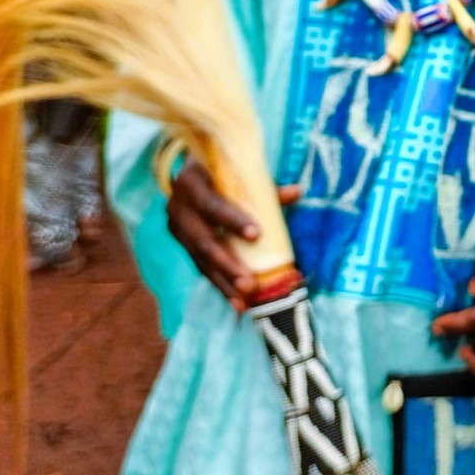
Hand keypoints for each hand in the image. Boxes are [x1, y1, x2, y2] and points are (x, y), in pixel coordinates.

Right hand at [165, 160, 300, 312]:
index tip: (256, 234)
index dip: (232, 220)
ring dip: (224, 282)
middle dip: (227, 263)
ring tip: (245, 300)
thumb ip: (265, 186)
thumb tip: (297, 191)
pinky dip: (220, 286)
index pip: (211, 204)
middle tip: (250, 283)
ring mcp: (177, 229)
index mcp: (191, 182)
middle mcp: (178, 208)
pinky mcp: (182, 245)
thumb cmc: (221, 171)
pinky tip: (237, 304)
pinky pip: (201, 268)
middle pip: (203, 240)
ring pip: (201, 260)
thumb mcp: (238, 172)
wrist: (188, 174)